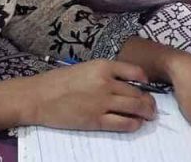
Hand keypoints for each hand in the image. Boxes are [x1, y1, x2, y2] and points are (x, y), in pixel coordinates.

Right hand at [26, 60, 156, 131]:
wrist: (38, 97)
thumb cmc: (59, 81)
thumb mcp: (86, 67)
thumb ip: (106, 72)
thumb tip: (126, 81)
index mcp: (104, 66)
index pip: (135, 72)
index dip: (146, 80)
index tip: (148, 86)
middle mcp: (106, 83)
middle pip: (137, 92)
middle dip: (148, 101)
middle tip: (152, 107)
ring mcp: (102, 102)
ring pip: (134, 107)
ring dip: (145, 113)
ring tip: (149, 116)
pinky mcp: (95, 120)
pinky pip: (122, 123)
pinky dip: (133, 124)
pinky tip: (136, 124)